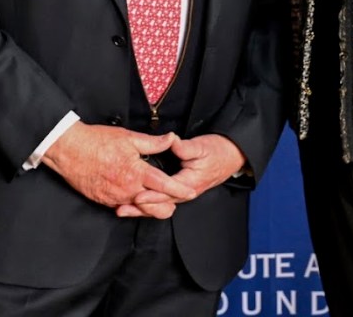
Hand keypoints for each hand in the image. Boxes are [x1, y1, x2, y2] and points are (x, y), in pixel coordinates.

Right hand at [40, 123, 197, 218]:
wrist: (69, 150)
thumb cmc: (96, 141)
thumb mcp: (128, 137)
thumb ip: (152, 142)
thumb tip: (171, 138)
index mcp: (135, 172)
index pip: (164, 185)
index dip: (180, 189)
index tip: (192, 191)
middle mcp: (127, 189)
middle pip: (156, 206)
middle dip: (168, 204)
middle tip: (175, 195)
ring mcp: (115, 198)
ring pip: (140, 209)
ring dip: (150, 203)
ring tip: (156, 193)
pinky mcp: (105, 201)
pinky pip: (125, 206)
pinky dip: (133, 202)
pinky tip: (135, 193)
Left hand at [124, 134, 246, 215]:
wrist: (230, 157)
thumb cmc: (217, 152)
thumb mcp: (201, 147)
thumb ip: (184, 147)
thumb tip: (172, 142)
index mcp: (190, 183)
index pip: (167, 192)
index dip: (151, 195)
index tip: (137, 197)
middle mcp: (185, 192)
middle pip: (160, 203)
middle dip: (140, 207)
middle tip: (122, 208)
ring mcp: (182, 193)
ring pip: (159, 204)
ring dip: (141, 208)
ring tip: (122, 210)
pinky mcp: (179, 190)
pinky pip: (161, 199)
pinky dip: (147, 202)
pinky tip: (134, 203)